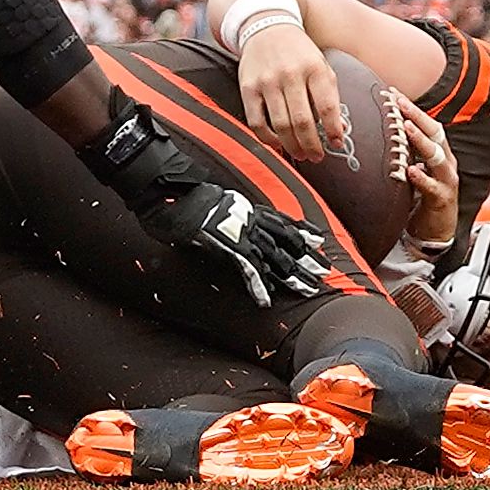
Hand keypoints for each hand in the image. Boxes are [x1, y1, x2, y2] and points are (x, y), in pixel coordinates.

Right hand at [86, 103, 329, 306]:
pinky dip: (258, 286)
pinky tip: (266, 301)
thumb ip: (222, 212)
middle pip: (286, 241)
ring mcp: (239, 231)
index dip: (301, 232)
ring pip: (275, 256)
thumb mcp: (209, 202)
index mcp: (246, 208)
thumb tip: (220, 219)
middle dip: (306, 258)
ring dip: (292, 275)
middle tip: (325, 273)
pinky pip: (248, 268)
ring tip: (309, 290)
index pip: (281, 221)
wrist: (164, 188)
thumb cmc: (180, 193)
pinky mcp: (226, 244)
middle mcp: (249, 218)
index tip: (319, 241)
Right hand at [237, 19, 345, 162]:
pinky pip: (256, 121)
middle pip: (302, 121)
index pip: (327, 107)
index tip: (337, 144)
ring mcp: (267, 81)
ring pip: (280, 125)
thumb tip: (340, 130)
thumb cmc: (299, 52)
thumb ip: (330, 96)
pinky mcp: (248, 87)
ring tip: (300, 154)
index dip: (334, 130)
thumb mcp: (321, 66)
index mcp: (314, 68)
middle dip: (312, 145)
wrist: (266, 26)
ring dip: (292, 146)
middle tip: (317, 156)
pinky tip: (278, 142)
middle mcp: (290, 74)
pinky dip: (268, 138)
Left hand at [393, 92, 459, 251]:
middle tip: (399, 102)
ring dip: (421, 140)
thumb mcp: (414, 166)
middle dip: (417, 116)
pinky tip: (410, 171)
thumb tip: (384, 127)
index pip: (428, 124)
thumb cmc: (423, 194)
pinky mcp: (442, 199)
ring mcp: (446, 180)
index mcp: (439, 152)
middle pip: (435, 134)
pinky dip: (422, 178)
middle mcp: (446, 163)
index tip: (394, 92)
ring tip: (406, 128)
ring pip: (437, 156)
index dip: (412, 108)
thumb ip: (405, 149)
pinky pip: (432, 187)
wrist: (435, 230)